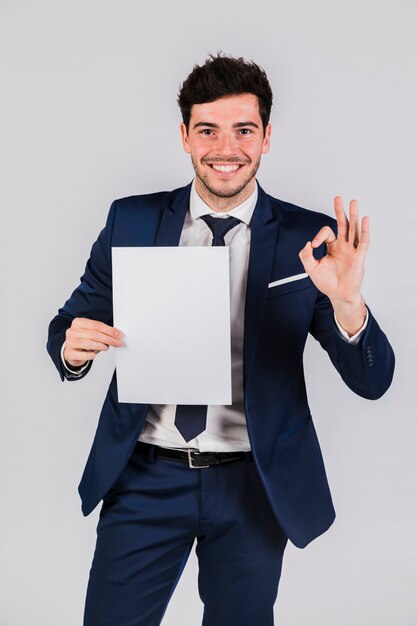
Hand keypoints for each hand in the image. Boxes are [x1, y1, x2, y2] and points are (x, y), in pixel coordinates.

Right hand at [64, 318, 122, 367]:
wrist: (71, 351)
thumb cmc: (83, 340)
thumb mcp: (91, 333)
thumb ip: (102, 332)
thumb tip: (117, 334)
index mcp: (78, 322)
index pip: (96, 325)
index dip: (109, 330)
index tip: (118, 335)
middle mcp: (72, 331)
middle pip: (94, 334)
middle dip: (108, 339)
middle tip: (117, 342)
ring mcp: (69, 342)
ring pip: (89, 343)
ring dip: (101, 346)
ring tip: (106, 347)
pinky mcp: (69, 353)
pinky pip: (83, 355)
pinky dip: (91, 355)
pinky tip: (94, 354)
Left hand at [299, 196, 368, 334]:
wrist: (338, 295)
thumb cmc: (327, 282)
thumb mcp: (311, 268)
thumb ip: (306, 256)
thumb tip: (307, 243)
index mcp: (332, 247)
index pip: (327, 232)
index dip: (319, 235)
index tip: (313, 245)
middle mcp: (343, 246)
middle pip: (342, 224)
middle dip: (340, 211)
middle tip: (338, 198)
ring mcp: (351, 250)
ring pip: (353, 229)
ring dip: (353, 215)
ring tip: (353, 202)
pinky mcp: (359, 257)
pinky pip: (363, 241)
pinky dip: (364, 230)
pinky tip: (364, 219)